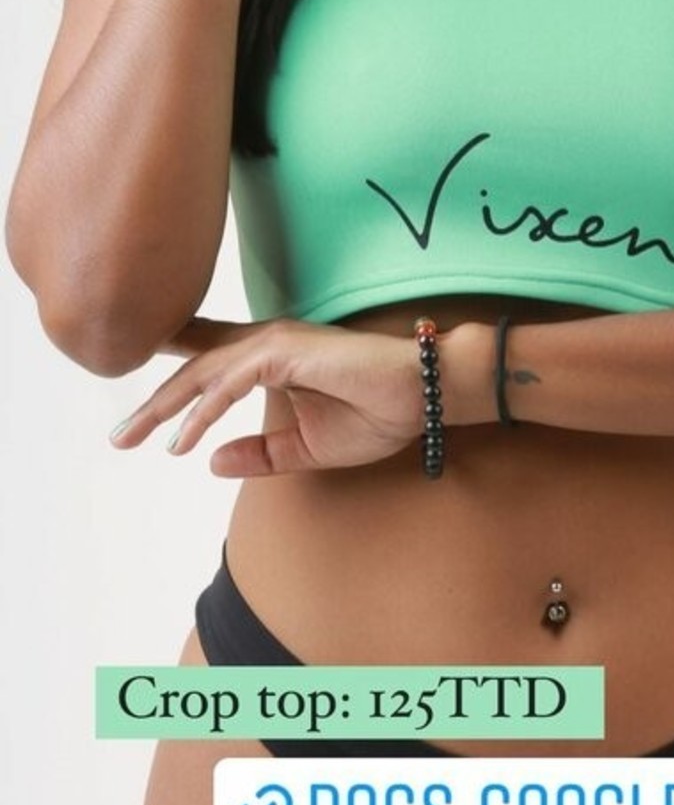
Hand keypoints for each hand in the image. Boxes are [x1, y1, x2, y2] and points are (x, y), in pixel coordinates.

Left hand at [108, 316, 424, 476]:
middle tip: (119, 438)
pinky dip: (204, 410)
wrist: (423, 396)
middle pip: (192, 364)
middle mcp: (265, 342)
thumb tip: (210, 462)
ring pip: (203, 370)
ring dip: (165, 405)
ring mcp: (275, 342)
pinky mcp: (287, 351)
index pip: (206, 360)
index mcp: (267, 359)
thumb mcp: (304, 448)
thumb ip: (259, 454)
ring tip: (136, 439)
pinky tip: (185, 439)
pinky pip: (230, 381)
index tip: (134, 415)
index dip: (169, 377)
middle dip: (152, 402)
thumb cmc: (375, 414)